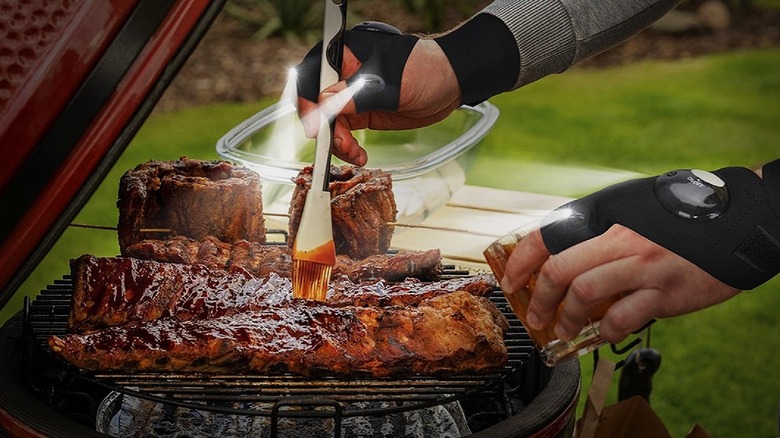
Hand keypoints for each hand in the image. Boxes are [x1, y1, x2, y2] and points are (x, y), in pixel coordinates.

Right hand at [296, 38, 460, 165]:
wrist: (451, 84)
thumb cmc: (426, 70)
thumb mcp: (391, 85)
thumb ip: (356, 96)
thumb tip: (323, 105)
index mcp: (345, 53)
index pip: (312, 75)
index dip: (308, 101)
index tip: (315, 125)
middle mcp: (342, 74)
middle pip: (315, 103)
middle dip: (324, 128)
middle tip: (341, 145)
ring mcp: (349, 95)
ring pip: (327, 122)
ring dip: (337, 142)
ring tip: (356, 154)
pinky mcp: (359, 113)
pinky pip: (342, 132)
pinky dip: (346, 147)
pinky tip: (359, 155)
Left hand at [500, 224, 740, 343]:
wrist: (736, 224)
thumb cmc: (678, 222)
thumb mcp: (631, 217)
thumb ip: (598, 236)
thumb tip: (561, 263)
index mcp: (607, 218)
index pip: (548, 235)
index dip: (521, 260)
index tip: (510, 282)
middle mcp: (621, 240)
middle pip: (561, 268)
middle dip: (539, 297)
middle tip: (536, 315)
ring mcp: (644, 266)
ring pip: (586, 293)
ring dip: (567, 318)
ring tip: (565, 329)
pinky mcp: (666, 292)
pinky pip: (623, 317)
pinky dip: (605, 331)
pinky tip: (602, 334)